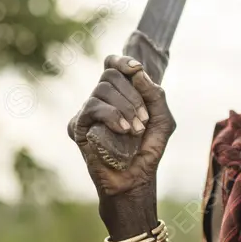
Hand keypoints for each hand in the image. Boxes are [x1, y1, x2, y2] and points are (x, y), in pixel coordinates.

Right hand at [68, 54, 175, 198]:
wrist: (134, 180)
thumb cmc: (148, 151)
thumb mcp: (162, 120)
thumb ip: (155, 94)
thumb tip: (137, 72)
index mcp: (119, 94)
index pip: (112, 64)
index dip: (122, 61)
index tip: (136, 69)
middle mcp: (101, 99)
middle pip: (109, 74)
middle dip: (132, 95)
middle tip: (143, 120)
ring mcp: (88, 112)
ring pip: (100, 89)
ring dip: (125, 108)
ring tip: (135, 130)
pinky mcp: (77, 126)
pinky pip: (93, 107)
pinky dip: (112, 116)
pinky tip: (123, 131)